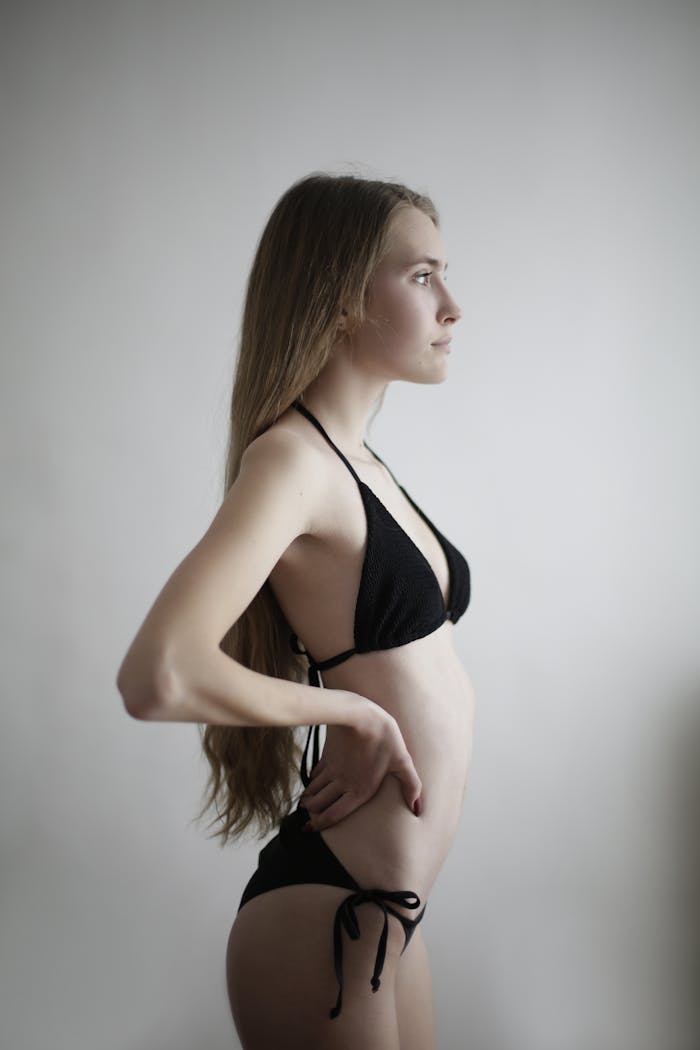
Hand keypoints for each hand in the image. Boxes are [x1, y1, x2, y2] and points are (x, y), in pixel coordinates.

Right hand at [299, 700, 421, 830]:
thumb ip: (411, 786)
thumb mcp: (402, 761)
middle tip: (307, 820)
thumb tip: (418, 809)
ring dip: (309, 799)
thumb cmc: (383, 737)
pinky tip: (312, 781)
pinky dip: (312, 781)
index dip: (321, 824)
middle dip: (312, 813)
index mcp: (360, 790)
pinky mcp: (327, 755)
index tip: (310, 829)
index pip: (335, 814)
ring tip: (305, 804)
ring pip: (315, 789)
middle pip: (320, 804)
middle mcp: (342, 783)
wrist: (358, 713)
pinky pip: (316, 773)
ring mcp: (332, 769)